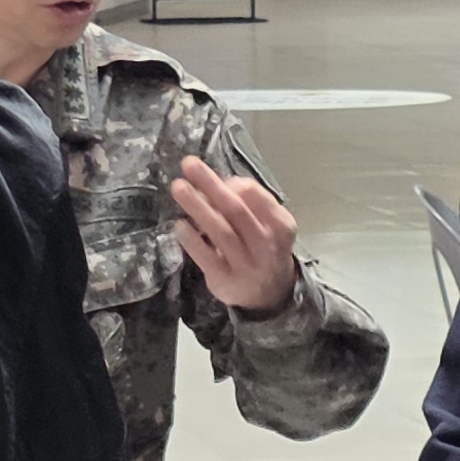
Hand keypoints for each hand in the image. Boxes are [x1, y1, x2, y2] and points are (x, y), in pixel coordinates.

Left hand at [171, 154, 300, 315]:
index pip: (258, 197)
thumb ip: (250, 203)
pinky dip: (192, 240)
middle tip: (188, 164)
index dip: (235, 184)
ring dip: (198, 207)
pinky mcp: (225, 281)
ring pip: (220, 232)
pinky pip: (207, 258)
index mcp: (280, 225)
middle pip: (236, 211)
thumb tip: (221, 182)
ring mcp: (245, 265)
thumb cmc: (264, 248)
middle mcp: (266, 245)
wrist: (270, 296)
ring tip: (178, 187)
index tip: (219, 178)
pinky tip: (179, 224)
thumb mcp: (269, 224)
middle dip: (211, 185)